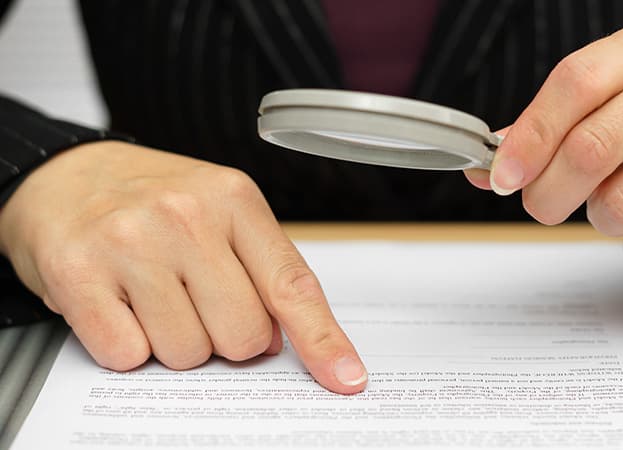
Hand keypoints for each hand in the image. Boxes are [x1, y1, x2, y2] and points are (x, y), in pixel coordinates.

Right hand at [0, 141, 366, 393]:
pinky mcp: (77, 274)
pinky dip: (128, 345)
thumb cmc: (152, 199)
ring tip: (152, 294)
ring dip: (174, 340)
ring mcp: (130, 243)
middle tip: (196, 300)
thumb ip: (260, 269)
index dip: (322, 340)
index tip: (346, 377)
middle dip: (225, 336)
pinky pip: (128, 356)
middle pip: (242, 336)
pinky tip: (119, 304)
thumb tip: (282, 341)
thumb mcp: (219, 210)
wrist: (64, 175)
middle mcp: (185, 216)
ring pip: (187, 353)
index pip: (291, 285)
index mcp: (233, 199)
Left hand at [466, 20, 622, 252]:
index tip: (503, 176)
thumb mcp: (613, 107)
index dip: (530, 136)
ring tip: (618, 203)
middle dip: (548, 194)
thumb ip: (550, 130)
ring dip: (602, 217)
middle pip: (591, 148)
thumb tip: (487, 167)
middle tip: (543, 206)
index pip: (576, 82)